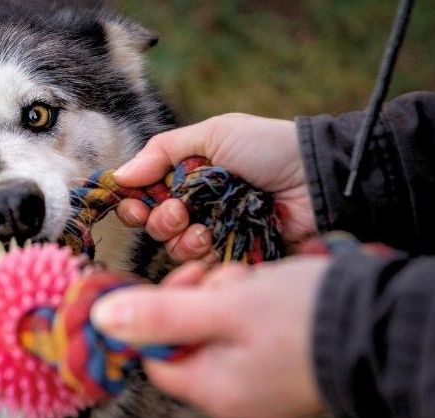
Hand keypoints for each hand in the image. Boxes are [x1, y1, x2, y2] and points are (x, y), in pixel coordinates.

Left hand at [91, 257, 329, 417]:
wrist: (389, 328)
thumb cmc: (303, 317)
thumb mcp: (224, 305)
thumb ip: (160, 315)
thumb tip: (102, 321)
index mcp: (213, 391)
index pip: (155, 356)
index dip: (160, 313)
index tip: (188, 279)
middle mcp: (236, 402)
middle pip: (189, 344)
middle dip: (202, 300)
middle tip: (232, 277)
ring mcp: (265, 393)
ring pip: (222, 338)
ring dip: (231, 300)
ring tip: (260, 283)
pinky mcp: (290, 379)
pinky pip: (253, 344)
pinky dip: (257, 314)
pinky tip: (280, 295)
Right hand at [114, 114, 317, 261]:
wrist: (316, 178)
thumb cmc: (269, 147)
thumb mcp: (214, 134)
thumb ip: (162, 151)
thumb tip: (118, 176)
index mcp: (187, 175)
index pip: (145, 194)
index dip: (133, 202)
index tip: (136, 204)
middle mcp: (196, 205)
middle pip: (153, 226)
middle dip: (159, 220)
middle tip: (179, 211)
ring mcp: (214, 232)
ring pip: (174, 249)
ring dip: (180, 239)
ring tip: (202, 228)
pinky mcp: (233, 255)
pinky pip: (202, 266)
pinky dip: (201, 256)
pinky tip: (214, 241)